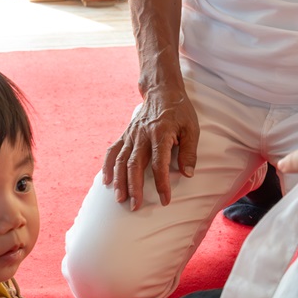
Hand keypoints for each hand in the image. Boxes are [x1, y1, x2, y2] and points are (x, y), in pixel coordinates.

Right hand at [102, 86, 198, 210]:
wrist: (162, 90)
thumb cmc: (179, 111)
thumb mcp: (192, 129)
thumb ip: (189, 152)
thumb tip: (188, 173)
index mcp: (161, 134)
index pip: (159, 164)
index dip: (162, 184)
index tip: (165, 200)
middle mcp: (143, 135)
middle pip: (135, 165)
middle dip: (134, 187)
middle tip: (135, 206)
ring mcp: (131, 135)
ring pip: (122, 161)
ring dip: (120, 181)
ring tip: (120, 199)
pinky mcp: (125, 135)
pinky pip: (113, 152)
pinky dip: (108, 166)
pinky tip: (106, 181)